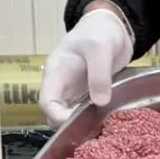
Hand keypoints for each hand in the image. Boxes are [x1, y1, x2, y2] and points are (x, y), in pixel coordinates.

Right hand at [40, 4, 134, 126]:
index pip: (47, 101)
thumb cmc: (100, 31)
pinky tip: (107, 125)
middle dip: (69, 126)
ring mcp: (74, 91)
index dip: (57, 116)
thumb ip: (99, 74)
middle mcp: (61, 85)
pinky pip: (86, 113)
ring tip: (100, 131)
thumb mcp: (100, 48)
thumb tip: (99, 102)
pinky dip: (93, 120)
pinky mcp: (89, 95)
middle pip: (55, 114)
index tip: (76, 124)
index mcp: (56, 71)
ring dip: (82, 126)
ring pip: (70, 116)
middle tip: (92, 132)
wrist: (112, 26)